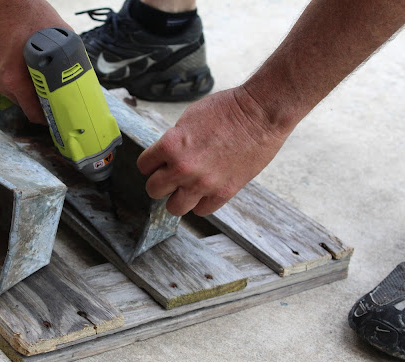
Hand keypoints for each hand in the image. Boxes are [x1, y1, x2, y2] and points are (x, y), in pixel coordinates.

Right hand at [0, 0, 71, 123]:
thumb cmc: (25, 10)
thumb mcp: (57, 35)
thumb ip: (68, 57)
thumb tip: (80, 70)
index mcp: (13, 80)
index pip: (33, 113)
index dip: (48, 115)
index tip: (57, 115)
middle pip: (23, 102)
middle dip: (37, 98)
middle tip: (51, 90)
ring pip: (11, 90)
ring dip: (24, 86)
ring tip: (35, 71)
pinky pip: (0, 77)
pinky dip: (11, 74)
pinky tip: (20, 61)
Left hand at [136, 86, 291, 216]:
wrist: (260, 113)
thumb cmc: (227, 109)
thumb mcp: (188, 119)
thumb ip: (173, 141)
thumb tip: (166, 157)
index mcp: (170, 145)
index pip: (144, 166)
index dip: (151, 164)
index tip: (159, 163)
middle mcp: (183, 168)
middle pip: (154, 190)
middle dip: (161, 182)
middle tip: (170, 176)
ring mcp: (203, 183)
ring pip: (174, 207)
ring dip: (177, 197)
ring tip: (186, 187)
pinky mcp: (223, 192)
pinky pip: (201, 210)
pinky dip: (200, 202)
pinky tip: (205, 191)